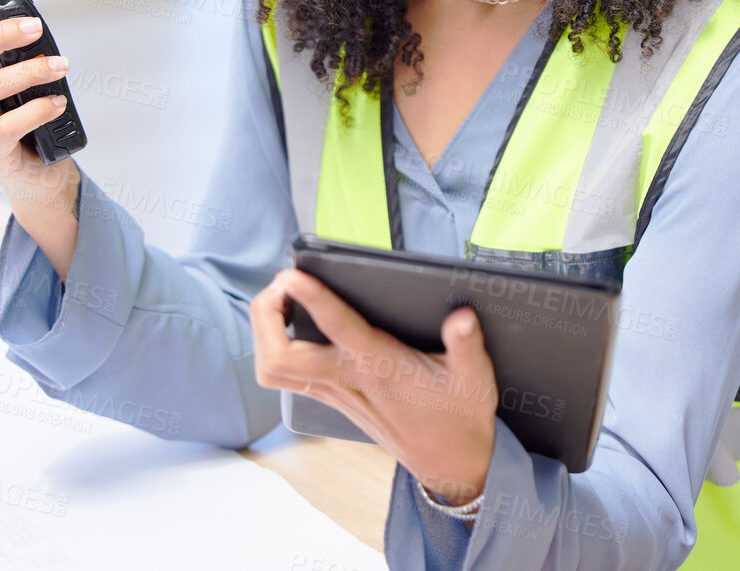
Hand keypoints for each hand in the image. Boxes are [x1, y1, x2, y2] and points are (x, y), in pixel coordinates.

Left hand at [250, 269, 497, 505]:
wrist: (450, 463)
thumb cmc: (460, 416)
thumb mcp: (475, 379)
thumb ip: (467, 346)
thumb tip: (462, 317)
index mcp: (381, 367)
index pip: (337, 328)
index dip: (312, 299)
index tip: (293, 276)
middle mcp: (349, 381)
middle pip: (278, 357)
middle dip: (266, 316)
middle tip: (281, 284)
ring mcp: (335, 393)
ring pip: (273, 369)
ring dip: (264, 331)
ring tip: (280, 298)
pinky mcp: (332, 398)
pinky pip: (285, 375)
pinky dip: (275, 345)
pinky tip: (292, 322)